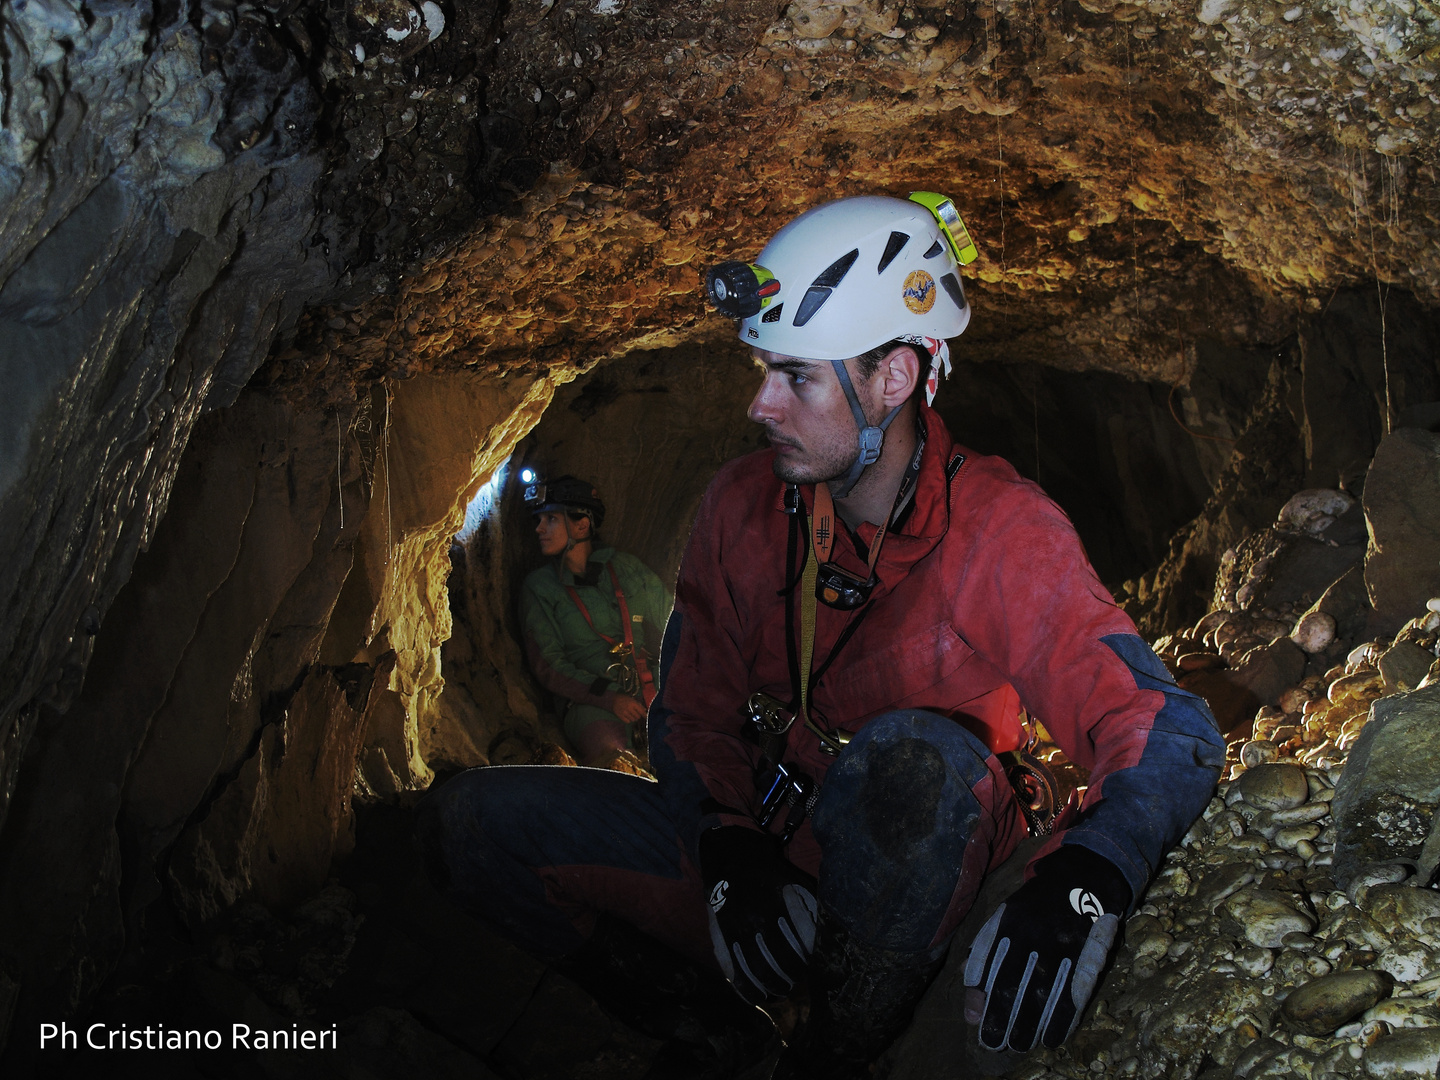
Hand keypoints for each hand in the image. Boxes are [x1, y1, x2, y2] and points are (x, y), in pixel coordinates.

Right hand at [612, 695, 647, 724]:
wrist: (614, 699)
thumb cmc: (625, 698)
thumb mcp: (633, 699)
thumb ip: (639, 705)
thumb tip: (645, 710)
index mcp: (633, 703)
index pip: (641, 711)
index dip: (645, 715)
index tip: (646, 718)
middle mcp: (629, 708)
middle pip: (638, 717)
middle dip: (638, 716)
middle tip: (636, 713)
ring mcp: (624, 713)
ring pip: (633, 720)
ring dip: (633, 718)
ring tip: (631, 714)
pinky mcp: (620, 716)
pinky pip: (627, 721)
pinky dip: (629, 720)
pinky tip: (627, 716)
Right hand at [699, 826, 817, 1003]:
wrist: (729, 857)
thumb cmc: (766, 872)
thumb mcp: (791, 881)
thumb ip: (808, 906)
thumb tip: (824, 937)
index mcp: (777, 905)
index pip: (802, 944)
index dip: (810, 960)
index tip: (811, 966)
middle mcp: (756, 920)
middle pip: (781, 963)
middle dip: (792, 977)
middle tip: (794, 981)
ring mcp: (735, 931)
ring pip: (757, 972)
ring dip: (772, 986)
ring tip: (778, 991)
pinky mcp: (719, 938)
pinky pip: (732, 972)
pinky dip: (745, 989)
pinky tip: (755, 996)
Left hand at [963, 845, 1129, 1051]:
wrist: (1085, 875)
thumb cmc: (1038, 904)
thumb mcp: (1006, 915)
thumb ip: (985, 947)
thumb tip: (964, 983)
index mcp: (1010, 922)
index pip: (989, 965)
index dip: (981, 996)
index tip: (975, 1021)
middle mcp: (1034, 933)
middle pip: (1013, 984)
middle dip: (1001, 1018)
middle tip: (994, 1042)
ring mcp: (1062, 943)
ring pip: (1042, 994)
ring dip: (1030, 1025)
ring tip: (1020, 1045)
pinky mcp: (1089, 953)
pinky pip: (1074, 992)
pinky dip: (1063, 1019)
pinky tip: (1052, 1036)